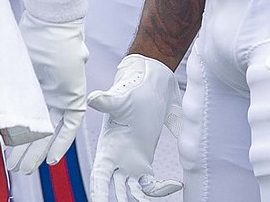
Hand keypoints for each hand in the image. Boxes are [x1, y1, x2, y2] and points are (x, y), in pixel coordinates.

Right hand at [5, 14, 87, 172]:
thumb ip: (12, 82)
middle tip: (14, 167)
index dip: (18, 133)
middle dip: (25, 149)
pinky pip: (71, 125)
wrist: (52, 25)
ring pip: (51, 130)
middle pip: (37, 127)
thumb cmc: (32, 39)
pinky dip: (62, 142)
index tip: (6, 148)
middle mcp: (48, 91)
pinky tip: (51, 159)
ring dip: (38, 151)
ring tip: (24, 169)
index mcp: (35, 84)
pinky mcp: (75, 94)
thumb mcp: (17, 67)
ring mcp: (62, 93)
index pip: (27, 115)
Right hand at [88, 54, 182, 201]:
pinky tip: (176, 184)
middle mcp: (117, 159)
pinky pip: (151, 183)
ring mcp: (131, 161)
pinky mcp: (145, 160)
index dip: (98, 194)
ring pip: (133, 191)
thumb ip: (108, 101)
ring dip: (142, 200)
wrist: (151, 79)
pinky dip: (160, 189)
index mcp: (108, 147)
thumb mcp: (121, 97)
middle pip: (115, 191)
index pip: (99, 176)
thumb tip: (93, 99)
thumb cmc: (132, 87)